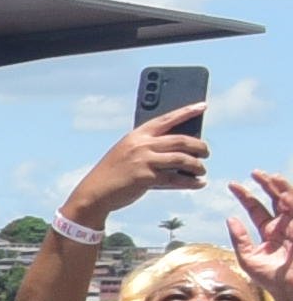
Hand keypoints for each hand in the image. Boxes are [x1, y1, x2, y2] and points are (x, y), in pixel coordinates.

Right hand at [66, 108, 207, 227]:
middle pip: (181, 140)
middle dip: (199, 146)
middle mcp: (141, 145)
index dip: (186, 111)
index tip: (203, 106)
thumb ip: (149, 149)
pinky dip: (191, 182)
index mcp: (137, 135)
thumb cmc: (113, 174)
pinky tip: (198, 183)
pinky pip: (176, 178)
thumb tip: (180, 152)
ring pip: (182, 158)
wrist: (93, 194)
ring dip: (197, 165)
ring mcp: (144, 161)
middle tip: (206, 152)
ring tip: (202, 170)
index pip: (166, 119)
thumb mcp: (127, 154)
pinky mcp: (146, 178)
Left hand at [229, 171, 292, 300]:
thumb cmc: (270, 279)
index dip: (245, 196)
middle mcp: (283, 226)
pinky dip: (291, 204)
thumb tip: (230, 218)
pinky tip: (283, 196)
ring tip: (271, 176)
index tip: (232, 184)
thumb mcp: (248, 259)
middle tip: (254, 172)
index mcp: (269, 231)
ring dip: (282, 188)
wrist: (289, 292)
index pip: (257, 209)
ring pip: (289, 202)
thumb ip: (240, 239)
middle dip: (266, 185)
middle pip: (275, 200)